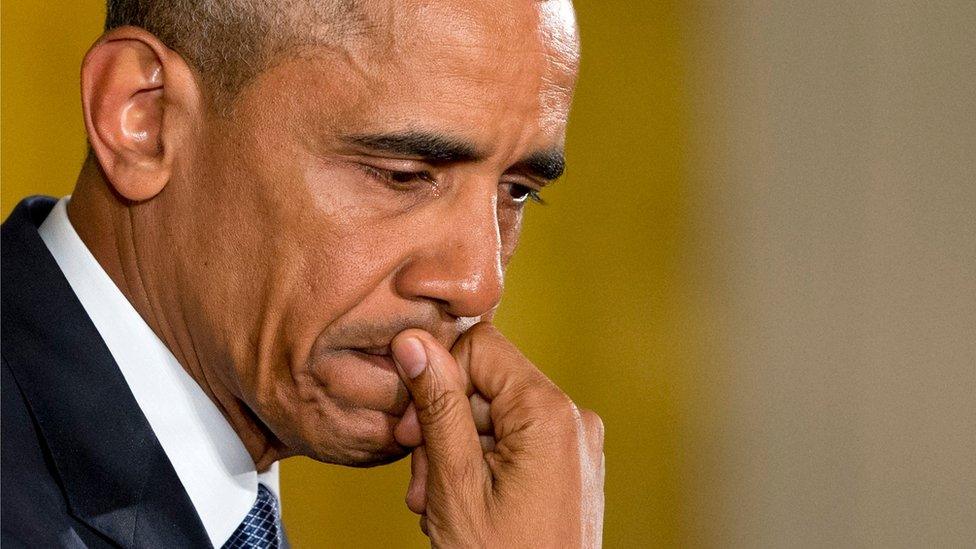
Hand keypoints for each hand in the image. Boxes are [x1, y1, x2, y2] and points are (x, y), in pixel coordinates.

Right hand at [391, 323, 604, 547]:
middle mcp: (573, 420)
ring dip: (456, 456)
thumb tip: (414, 342)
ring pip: (495, 418)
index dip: (439, 378)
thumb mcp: (456, 484)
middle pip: (487, 385)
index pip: (481, 346)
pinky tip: (464, 509)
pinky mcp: (570, 468)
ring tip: (440, 507)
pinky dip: (482, 468)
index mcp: (550, 413)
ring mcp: (576, 446)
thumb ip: (437, 406)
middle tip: (424, 483)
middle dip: (443, 428)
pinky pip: (516, 444)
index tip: (412, 427)